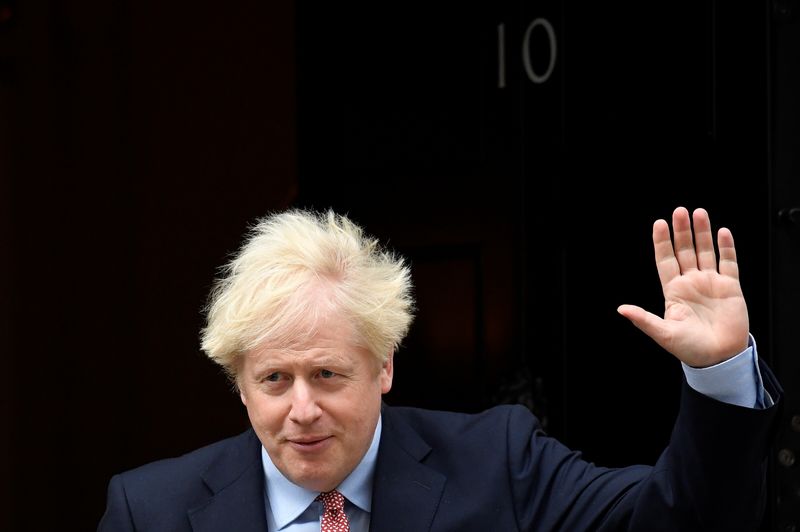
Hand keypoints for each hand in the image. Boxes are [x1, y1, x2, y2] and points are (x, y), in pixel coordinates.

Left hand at [617, 207, 749, 367]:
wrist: (720, 358)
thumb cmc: (690, 349)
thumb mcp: (664, 333)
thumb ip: (644, 319)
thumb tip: (621, 309)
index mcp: (673, 291)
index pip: (666, 260)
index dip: (662, 243)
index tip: (658, 224)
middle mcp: (691, 283)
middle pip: (685, 251)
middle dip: (681, 231)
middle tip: (679, 211)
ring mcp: (710, 283)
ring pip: (705, 251)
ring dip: (702, 233)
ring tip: (698, 213)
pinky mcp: (730, 287)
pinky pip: (728, 262)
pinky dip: (726, 247)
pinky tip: (722, 232)